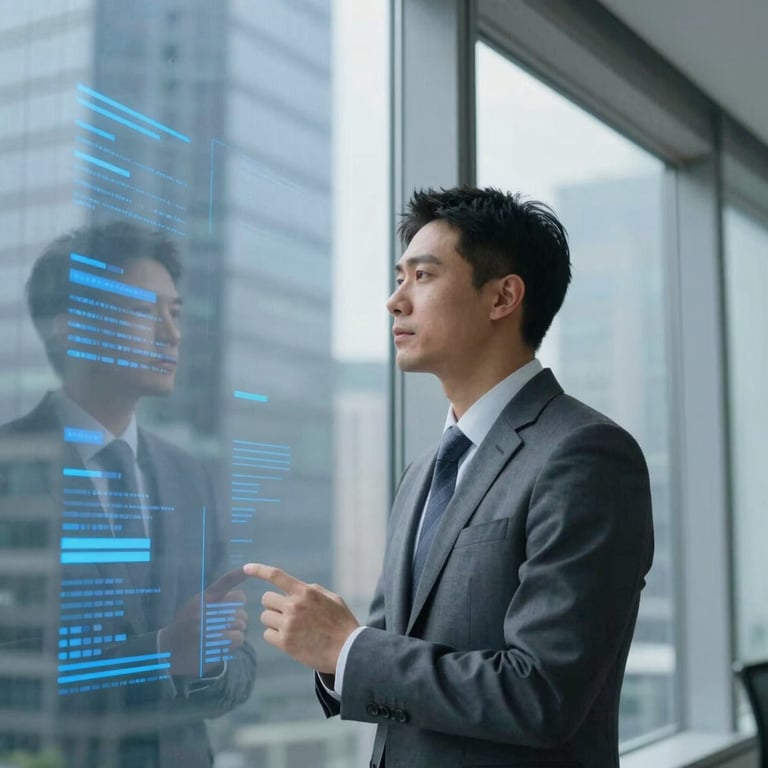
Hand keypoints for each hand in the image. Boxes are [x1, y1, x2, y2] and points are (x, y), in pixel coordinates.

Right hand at [158, 567, 248, 675]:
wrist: (167, 652)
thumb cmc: (183, 627)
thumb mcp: (193, 606)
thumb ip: (212, 599)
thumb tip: (238, 596)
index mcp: (203, 599)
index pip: (223, 582)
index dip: (236, 575)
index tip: (246, 568)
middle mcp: (208, 610)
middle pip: (239, 605)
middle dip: (238, 614)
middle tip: (229, 622)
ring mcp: (212, 626)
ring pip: (241, 622)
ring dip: (237, 628)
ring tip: (224, 633)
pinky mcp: (215, 644)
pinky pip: (239, 637)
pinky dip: (235, 641)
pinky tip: (224, 644)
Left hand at [243, 563, 358, 673]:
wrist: (347, 650)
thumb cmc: (341, 623)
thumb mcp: (332, 598)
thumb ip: (312, 590)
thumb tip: (296, 588)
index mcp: (305, 592)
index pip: (276, 576)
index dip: (259, 570)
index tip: (246, 568)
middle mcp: (294, 606)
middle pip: (266, 599)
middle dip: (274, 604)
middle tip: (286, 612)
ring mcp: (288, 625)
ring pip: (265, 617)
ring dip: (274, 621)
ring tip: (291, 627)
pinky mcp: (285, 643)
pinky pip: (267, 635)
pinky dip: (275, 636)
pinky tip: (289, 638)